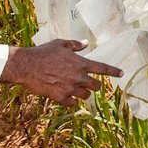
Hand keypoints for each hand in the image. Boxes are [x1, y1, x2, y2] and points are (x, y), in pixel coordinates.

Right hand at [0, 39, 122, 106]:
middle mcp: (78, 77)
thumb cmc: (42, 53)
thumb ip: (75, 45)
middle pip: (96, 86)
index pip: (103, 68)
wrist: (26, 66)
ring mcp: (70, 88)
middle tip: (87, 83)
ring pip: (85, 96)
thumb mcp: (60, 44)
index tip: (121, 73)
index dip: (114, 71)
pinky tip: (66, 95)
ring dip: (83, 93)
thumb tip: (85, 43)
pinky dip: (71, 101)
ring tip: (74, 88)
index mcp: (80, 63)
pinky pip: (72, 104)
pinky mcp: (60, 97)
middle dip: (94, 85)